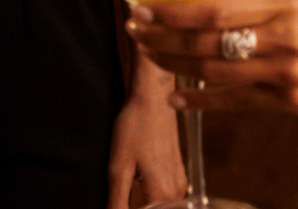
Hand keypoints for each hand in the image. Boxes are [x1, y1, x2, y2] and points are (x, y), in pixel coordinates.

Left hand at [106, 61, 186, 208]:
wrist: (154, 99)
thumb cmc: (136, 127)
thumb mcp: (119, 166)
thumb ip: (117, 199)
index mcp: (162, 194)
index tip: (117, 196)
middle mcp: (177, 193)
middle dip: (133, 204)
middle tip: (125, 182)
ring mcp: (181, 183)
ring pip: (158, 204)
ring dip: (141, 199)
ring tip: (130, 177)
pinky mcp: (179, 173)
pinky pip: (164, 193)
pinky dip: (149, 190)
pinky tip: (138, 173)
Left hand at [128, 0, 297, 116]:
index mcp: (284, 2)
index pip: (214, 8)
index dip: (172, 13)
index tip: (144, 8)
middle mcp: (282, 38)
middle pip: (207, 42)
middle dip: (163, 38)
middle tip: (136, 31)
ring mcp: (285, 74)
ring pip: (215, 72)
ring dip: (174, 66)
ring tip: (149, 56)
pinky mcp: (289, 102)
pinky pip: (234, 102)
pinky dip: (201, 100)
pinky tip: (176, 97)